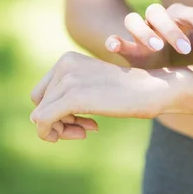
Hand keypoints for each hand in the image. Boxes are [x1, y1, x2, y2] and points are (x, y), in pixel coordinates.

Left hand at [30, 51, 173, 142]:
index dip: (56, 110)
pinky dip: (54, 134)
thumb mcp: (95, 85)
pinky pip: (43, 123)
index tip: (81, 119)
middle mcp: (64, 64)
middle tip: (83, 128)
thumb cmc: (130, 92)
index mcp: (67, 59)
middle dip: (59, 121)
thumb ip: (70, 94)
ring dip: (61, 129)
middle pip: (40, 104)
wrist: (153, 88)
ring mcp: (67, 80)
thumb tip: (40, 123)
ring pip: (39, 116)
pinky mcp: (72, 98)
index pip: (42, 93)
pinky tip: (84, 133)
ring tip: (85, 131)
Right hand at [105, 3, 192, 68]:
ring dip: (144, 32)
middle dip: (173, 30)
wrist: (159, 62)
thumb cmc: (186, 53)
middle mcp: (159, 18)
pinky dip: (115, 40)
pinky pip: (116, 37)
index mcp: (182, 17)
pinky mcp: (125, 44)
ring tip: (155, 48)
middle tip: (184, 50)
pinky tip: (115, 46)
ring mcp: (140, 29)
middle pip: (161, 12)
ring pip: (134, 19)